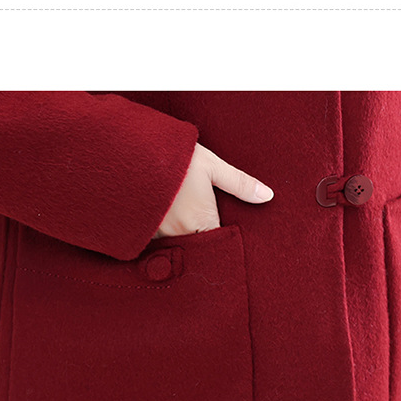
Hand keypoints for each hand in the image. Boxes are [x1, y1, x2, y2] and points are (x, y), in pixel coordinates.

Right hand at [154, 143, 273, 237]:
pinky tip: (167, 222)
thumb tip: (267, 196)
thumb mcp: (212, 166)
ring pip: (177, 245)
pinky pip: (157, 241)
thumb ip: (240, 183)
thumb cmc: (175, 158)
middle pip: (198, 248)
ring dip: (183, 238)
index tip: (227, 235)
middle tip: (204, 227)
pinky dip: (164, 235)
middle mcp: (178, 235)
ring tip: (185, 222)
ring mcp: (158, 235)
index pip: (218, 245)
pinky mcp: (142, 231)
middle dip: (203, 243)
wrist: (133, 152)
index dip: (224, 244)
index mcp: (200, 222)